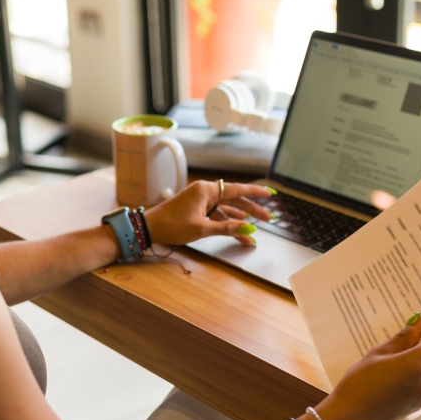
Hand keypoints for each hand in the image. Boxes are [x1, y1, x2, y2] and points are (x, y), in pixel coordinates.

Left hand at [143, 180, 272, 246]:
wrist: (149, 227)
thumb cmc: (172, 225)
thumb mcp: (202, 228)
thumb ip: (227, 228)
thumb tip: (249, 230)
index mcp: (206, 190)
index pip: (237, 189)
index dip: (255, 193)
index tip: (270, 194)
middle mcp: (205, 191)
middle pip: (234, 199)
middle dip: (251, 209)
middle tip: (267, 218)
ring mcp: (200, 200)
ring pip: (226, 207)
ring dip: (240, 218)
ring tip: (255, 228)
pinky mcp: (196, 208)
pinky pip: (216, 213)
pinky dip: (227, 220)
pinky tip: (238, 225)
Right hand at [315, 307, 420, 419]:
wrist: (349, 419)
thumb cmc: (359, 385)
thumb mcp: (378, 354)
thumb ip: (403, 338)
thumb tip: (419, 324)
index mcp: (419, 364)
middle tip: (416, 322)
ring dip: (420, 353)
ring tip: (397, 347)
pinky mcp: (420, 403)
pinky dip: (415, 368)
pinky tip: (395, 366)